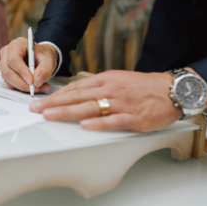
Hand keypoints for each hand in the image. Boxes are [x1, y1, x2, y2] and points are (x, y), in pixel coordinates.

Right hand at [0, 37, 57, 92]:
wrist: (42, 58)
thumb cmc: (44, 56)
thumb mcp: (49, 61)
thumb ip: (45, 71)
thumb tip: (37, 82)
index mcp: (17, 44)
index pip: (13, 59)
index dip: (22, 71)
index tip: (32, 81)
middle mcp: (7, 52)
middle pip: (7, 71)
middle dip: (22, 83)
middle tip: (36, 88)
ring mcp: (4, 63)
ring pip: (7, 79)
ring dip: (23, 87)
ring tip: (40, 87)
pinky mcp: (6, 73)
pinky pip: (10, 83)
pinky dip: (22, 88)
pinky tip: (34, 87)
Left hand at [30, 70, 182, 131]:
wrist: (170, 90)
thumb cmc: (143, 86)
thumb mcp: (118, 80)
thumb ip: (98, 87)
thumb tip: (78, 94)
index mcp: (106, 80)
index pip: (76, 88)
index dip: (57, 95)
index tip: (42, 102)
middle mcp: (111, 90)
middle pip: (78, 97)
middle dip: (54, 104)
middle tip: (36, 110)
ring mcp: (123, 103)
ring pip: (92, 107)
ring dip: (69, 112)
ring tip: (50, 116)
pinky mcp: (135, 117)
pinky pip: (114, 120)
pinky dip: (99, 123)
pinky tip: (85, 126)